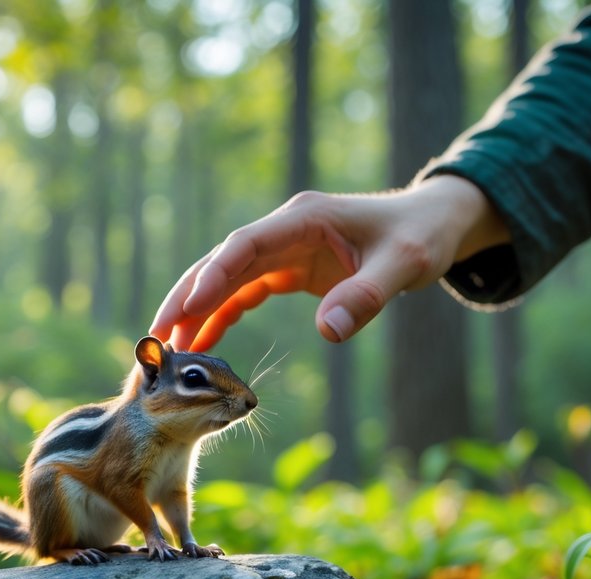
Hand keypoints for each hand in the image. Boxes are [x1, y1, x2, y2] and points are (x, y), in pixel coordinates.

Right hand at [150, 176, 509, 350]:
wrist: (433, 224)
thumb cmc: (422, 237)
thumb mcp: (404, 265)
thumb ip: (367, 296)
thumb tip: (328, 333)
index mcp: (304, 218)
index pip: (245, 245)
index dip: (214, 276)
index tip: (187, 310)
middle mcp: (285, 229)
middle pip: (222, 261)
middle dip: (187, 297)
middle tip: (157, 336)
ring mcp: (283, 247)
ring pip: (227, 278)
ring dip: (198, 310)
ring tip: (169, 348)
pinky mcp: (288, 268)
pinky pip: (245, 291)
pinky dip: (222, 315)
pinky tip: (203, 343)